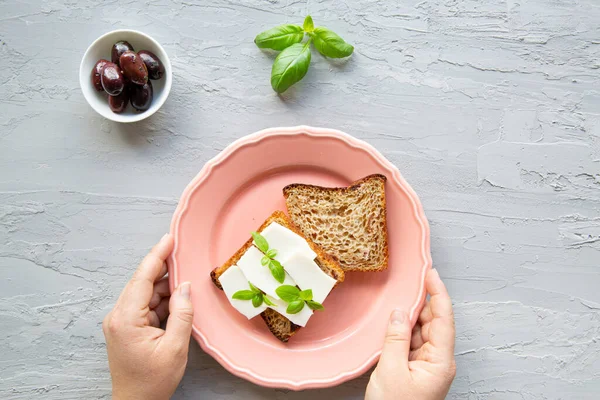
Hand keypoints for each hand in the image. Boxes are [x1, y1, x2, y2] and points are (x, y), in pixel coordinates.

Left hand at [102, 234, 193, 399]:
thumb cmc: (152, 381)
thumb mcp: (174, 347)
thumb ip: (182, 313)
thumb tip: (185, 287)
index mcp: (126, 319)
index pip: (142, 279)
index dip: (157, 256)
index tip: (168, 239)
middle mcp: (118, 316)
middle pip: (143, 283)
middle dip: (164, 270)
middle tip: (184, 257)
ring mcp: (120, 321)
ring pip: (146, 294)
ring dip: (165, 289)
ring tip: (185, 285)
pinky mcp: (126, 327)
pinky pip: (146, 305)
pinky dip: (162, 302)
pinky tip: (177, 301)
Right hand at [366, 269, 455, 399]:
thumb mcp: (391, 371)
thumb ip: (395, 338)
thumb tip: (398, 312)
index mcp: (440, 361)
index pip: (443, 318)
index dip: (438, 293)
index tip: (431, 273)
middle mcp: (438, 360)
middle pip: (433, 322)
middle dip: (421, 303)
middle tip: (408, 283)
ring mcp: (427, 365)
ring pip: (421, 331)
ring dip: (410, 317)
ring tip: (397, 302)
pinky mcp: (415, 369)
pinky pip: (412, 342)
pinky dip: (403, 331)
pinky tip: (393, 323)